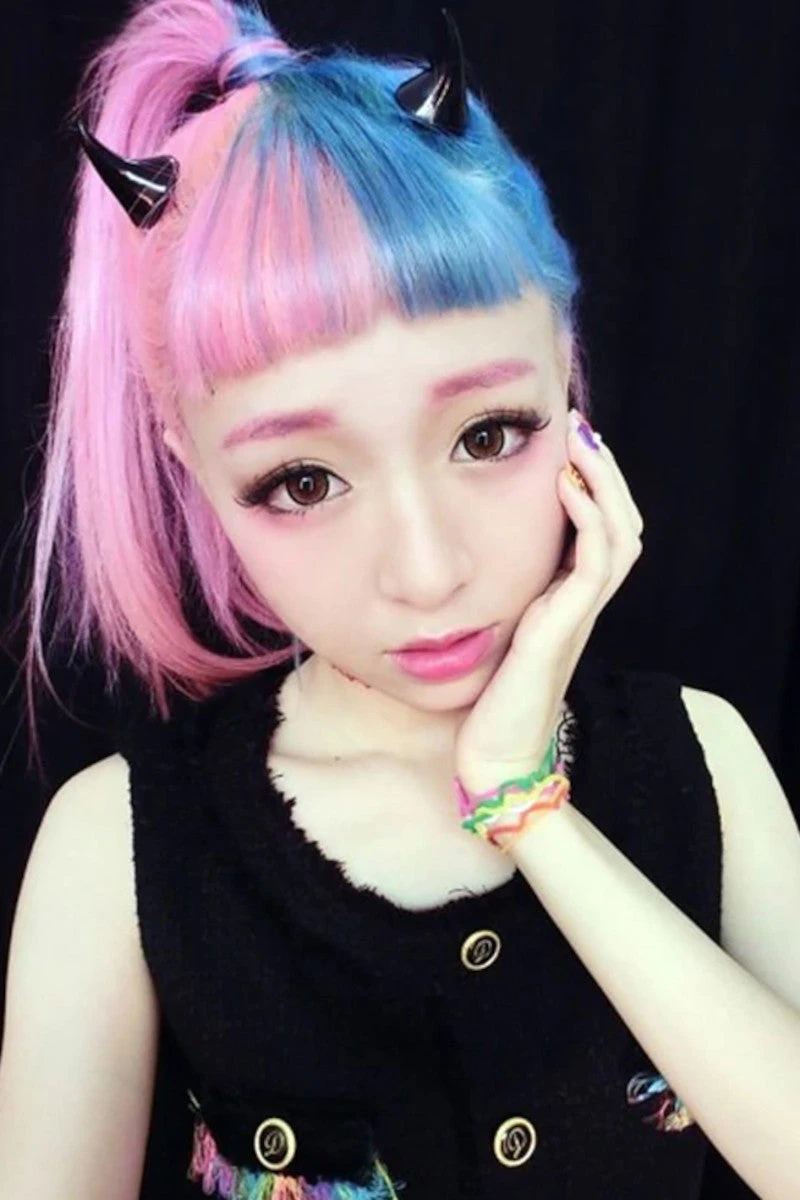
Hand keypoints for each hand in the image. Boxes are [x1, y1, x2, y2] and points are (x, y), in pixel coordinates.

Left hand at [453, 407, 643, 795]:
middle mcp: (580, 606)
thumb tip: (462, 561)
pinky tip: (566, 487)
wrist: (494, 757)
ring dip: (605, 484)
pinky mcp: (564, 627)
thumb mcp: (493, 636)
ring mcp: (578, 616)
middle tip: (582, 429)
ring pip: (620, 535)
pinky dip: (588, 519)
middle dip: (607, 474)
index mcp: (567, 604)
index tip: (570, 446)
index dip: (595, 488)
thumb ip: (497, 601)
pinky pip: (595, 562)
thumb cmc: (487, 703)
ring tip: (581, 444)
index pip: (602, 532)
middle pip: (623, 525)